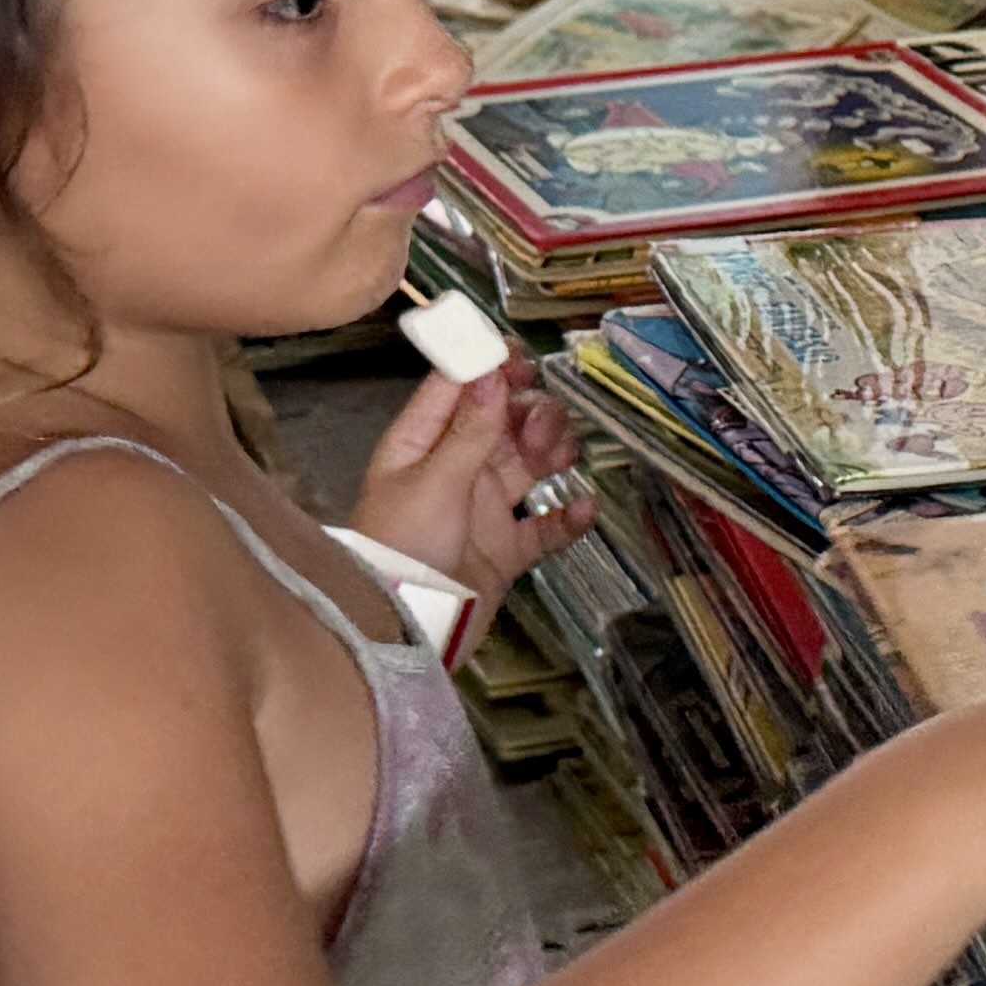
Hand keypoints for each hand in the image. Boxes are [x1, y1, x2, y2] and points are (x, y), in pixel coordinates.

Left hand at [342, 356, 589, 597]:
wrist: (406, 630)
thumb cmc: (403, 549)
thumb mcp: (435, 481)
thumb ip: (469, 430)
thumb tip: (489, 373)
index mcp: (421, 447)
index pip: (454, 393)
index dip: (487, 369)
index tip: (522, 355)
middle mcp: (453, 472)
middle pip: (499, 425)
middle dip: (528, 414)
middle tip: (546, 423)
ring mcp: (481, 511)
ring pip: (526, 467)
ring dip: (549, 454)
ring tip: (563, 455)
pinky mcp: (504, 551)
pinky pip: (543, 526)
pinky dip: (566, 517)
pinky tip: (582, 508)